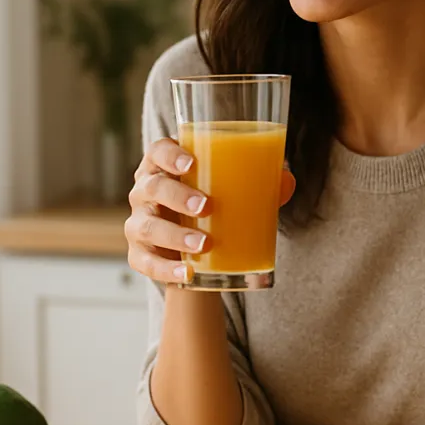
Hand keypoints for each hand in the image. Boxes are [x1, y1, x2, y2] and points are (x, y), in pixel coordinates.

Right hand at [125, 138, 296, 284]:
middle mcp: (145, 192)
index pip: (157, 151)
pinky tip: (187, 273)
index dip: (169, 154)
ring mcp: (139, 224)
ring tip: (204, 244)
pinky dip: (166, 270)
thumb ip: (261, 184)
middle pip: (153, 187)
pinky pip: (146, 263)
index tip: (191, 163)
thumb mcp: (233, 193)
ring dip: (175, 235)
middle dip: (178, 195)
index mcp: (164, 167)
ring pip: (147, 227)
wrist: (196, 255)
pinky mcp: (139, 255)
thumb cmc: (213, 210)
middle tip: (206, 206)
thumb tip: (286, 180)